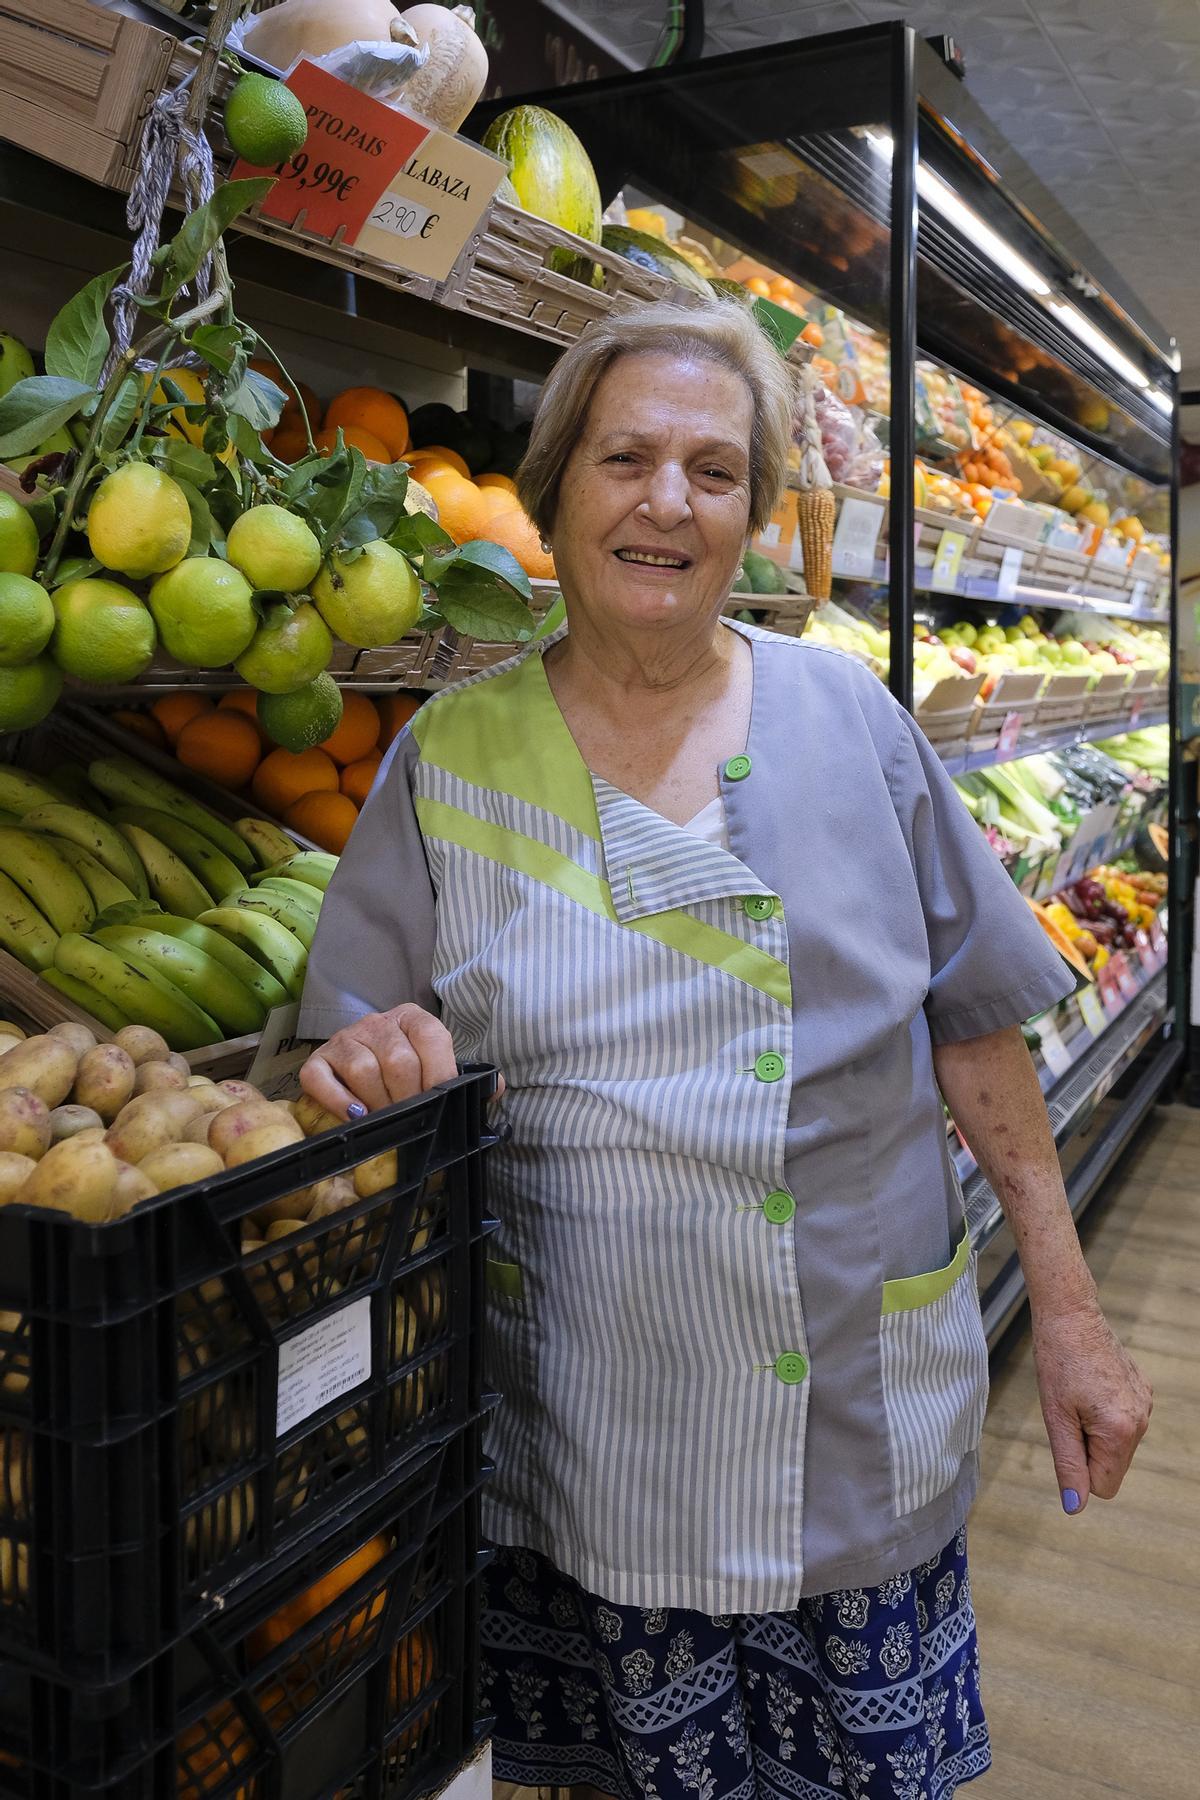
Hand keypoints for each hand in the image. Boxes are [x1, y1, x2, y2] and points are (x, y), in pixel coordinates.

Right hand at [301, 1005, 457, 1118]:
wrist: (357, 1066)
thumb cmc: (405, 1072)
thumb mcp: (435, 1065)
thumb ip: (464, 1077)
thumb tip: (493, 1089)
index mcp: (412, 1018)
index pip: (431, 1037)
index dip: (439, 1073)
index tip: (440, 1103)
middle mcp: (377, 1023)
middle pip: (398, 1060)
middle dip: (408, 1098)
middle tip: (411, 1118)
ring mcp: (344, 1039)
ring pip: (363, 1070)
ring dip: (378, 1103)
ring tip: (386, 1120)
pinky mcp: (317, 1061)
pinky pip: (321, 1079)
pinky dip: (338, 1100)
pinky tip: (355, 1116)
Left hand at [1030, 1298, 1151, 1513]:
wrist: (1071, 1315)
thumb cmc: (1058, 1361)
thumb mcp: (1056, 1418)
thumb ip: (1068, 1465)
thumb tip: (1075, 1506)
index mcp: (1120, 1431)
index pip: (1104, 1486)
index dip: (1079, 1470)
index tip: (1066, 1435)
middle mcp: (1141, 1420)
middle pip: (1113, 1467)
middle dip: (1088, 1450)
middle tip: (1069, 1414)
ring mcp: (1145, 1404)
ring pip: (1118, 1445)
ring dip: (1096, 1432)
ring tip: (1079, 1398)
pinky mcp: (1143, 1391)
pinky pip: (1123, 1422)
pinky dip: (1105, 1414)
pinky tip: (1091, 1387)